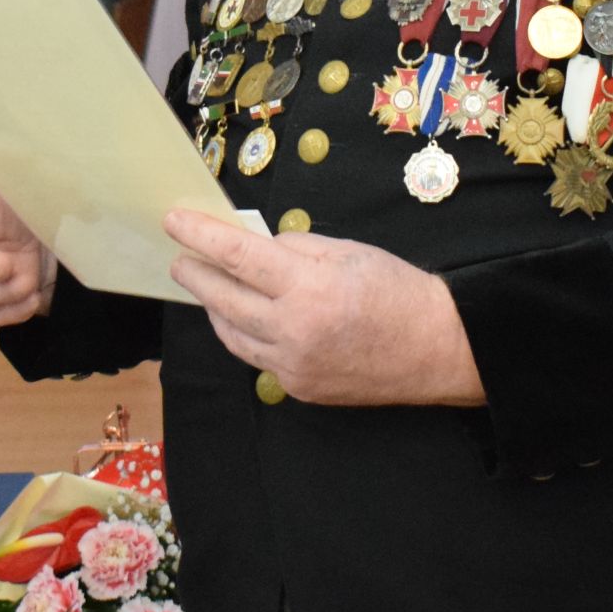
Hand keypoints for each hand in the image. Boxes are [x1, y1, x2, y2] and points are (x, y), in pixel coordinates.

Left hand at [161, 210, 482, 405]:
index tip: (174, 222)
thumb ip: (294, 249)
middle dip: (195, 274)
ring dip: (215, 308)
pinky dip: (245, 334)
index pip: (238, 257)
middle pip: (223, 300)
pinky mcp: (299, 389)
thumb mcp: (346, 251)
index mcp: (309, 289)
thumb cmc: (399, 292)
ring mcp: (294, 366)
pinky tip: (246, 318)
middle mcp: (295, 331)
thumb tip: (254, 247)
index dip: (200, 236)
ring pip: (232, 335)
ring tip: (209, 286)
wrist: (438, 349)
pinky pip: (257, 358)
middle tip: (181, 258)